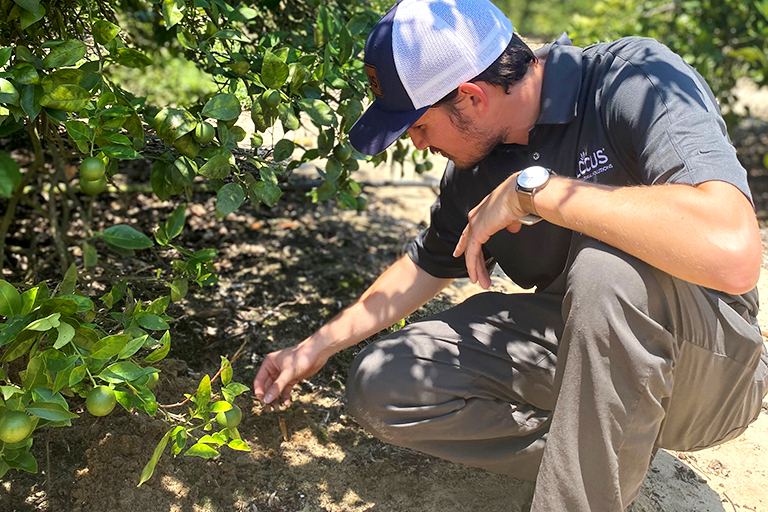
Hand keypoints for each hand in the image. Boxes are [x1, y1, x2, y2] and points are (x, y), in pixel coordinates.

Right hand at [253, 341, 329, 407]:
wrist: (317, 352)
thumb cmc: (301, 356)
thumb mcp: (288, 373)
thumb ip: (277, 387)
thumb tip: (267, 400)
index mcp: (269, 363)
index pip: (259, 380)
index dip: (259, 392)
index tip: (262, 402)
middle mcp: (274, 369)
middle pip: (267, 386)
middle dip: (268, 397)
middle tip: (269, 409)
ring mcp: (283, 374)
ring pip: (276, 389)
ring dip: (276, 399)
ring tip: (277, 408)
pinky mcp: (291, 378)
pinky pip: (285, 390)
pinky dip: (285, 397)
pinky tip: (287, 404)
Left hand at [452, 174, 526, 288]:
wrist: (520, 194)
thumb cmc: (520, 199)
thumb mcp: (513, 214)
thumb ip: (510, 223)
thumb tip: (513, 228)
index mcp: (483, 212)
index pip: (470, 231)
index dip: (465, 243)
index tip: (460, 253)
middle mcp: (475, 217)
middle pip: (470, 244)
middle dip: (473, 262)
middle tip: (475, 277)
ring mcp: (475, 224)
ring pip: (471, 252)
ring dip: (476, 269)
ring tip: (481, 282)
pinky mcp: (477, 231)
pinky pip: (472, 253)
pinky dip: (473, 266)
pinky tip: (476, 276)